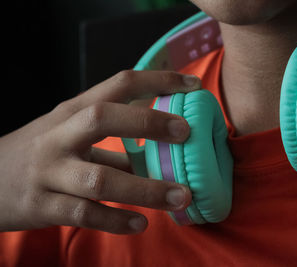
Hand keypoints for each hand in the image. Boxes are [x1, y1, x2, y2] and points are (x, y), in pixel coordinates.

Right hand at [0, 70, 200, 233]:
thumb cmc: (42, 154)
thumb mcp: (73, 138)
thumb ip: (116, 146)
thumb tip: (163, 155)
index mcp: (72, 112)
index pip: (119, 84)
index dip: (157, 80)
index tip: (192, 84)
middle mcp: (60, 136)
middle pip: (102, 118)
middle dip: (148, 123)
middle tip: (186, 133)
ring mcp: (49, 172)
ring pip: (99, 178)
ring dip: (145, 188)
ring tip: (181, 197)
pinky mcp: (41, 206)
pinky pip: (83, 215)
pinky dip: (115, 220)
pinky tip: (140, 224)